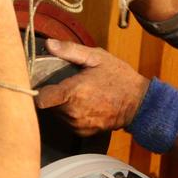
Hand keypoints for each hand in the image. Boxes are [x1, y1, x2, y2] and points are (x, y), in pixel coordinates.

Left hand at [35, 39, 149, 135]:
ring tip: (78, 94)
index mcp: (72, 93)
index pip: (40, 99)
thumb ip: (70, 50)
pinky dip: (71, 114)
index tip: (42, 84)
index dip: (38, 91)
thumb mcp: (97, 57)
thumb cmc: (119, 78)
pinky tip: (84, 104)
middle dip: (53, 95)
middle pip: (47, 106)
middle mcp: (72, 112)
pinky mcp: (83, 132)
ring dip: (61, 105)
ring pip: (56, 114)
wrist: (139, 104)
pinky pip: (67, 122)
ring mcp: (78, 125)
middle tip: (67, 84)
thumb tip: (50, 44)